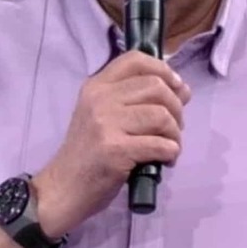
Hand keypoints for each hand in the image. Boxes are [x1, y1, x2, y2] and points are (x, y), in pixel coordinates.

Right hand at [31, 50, 191, 236]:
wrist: (63, 188)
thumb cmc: (88, 153)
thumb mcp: (104, 116)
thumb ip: (138, 99)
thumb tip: (182, 90)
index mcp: (96, 86)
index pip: (135, 59)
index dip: (163, 69)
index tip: (176, 87)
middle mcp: (99, 99)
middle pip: (156, 87)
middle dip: (176, 108)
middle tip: (174, 128)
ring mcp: (106, 124)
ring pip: (161, 115)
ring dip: (175, 134)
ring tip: (170, 147)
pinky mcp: (115, 150)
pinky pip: (159, 144)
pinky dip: (171, 152)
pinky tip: (165, 160)